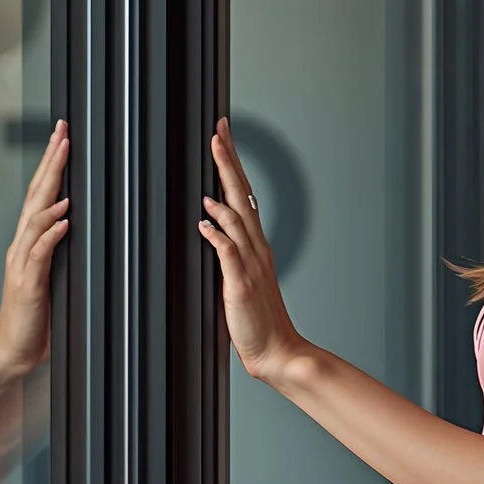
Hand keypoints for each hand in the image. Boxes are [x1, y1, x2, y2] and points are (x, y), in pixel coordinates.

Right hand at [0, 119, 70, 383]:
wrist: (11, 349)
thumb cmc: (37, 315)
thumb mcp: (55, 276)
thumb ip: (61, 250)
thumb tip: (77, 224)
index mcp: (29, 242)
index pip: (42, 195)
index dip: (52, 166)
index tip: (63, 138)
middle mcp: (22, 246)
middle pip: (36, 195)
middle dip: (50, 162)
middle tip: (62, 132)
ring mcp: (22, 264)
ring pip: (35, 217)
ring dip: (51, 189)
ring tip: (64, 162)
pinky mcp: (28, 284)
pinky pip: (39, 254)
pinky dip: (51, 234)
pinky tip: (64, 218)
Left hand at [198, 117, 306, 382]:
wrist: (278, 352)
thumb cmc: (256, 320)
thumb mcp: (239, 279)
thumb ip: (227, 251)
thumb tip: (209, 222)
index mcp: (255, 246)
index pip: (241, 197)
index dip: (230, 167)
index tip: (222, 138)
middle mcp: (256, 249)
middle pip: (242, 196)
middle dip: (229, 162)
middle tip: (219, 132)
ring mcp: (251, 265)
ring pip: (239, 216)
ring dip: (225, 186)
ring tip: (215, 158)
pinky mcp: (241, 284)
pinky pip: (229, 254)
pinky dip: (219, 234)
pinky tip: (206, 219)